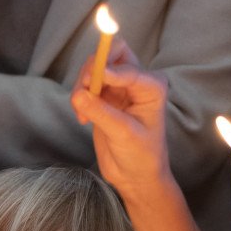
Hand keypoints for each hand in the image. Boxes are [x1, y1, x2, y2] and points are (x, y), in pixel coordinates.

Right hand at [69, 39, 169, 196]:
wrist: (136, 176)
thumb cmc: (141, 156)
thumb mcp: (123, 135)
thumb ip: (101, 112)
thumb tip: (78, 94)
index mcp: (152, 86)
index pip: (128, 67)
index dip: (108, 70)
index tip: (91, 81)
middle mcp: (137, 81)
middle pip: (112, 53)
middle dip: (94, 68)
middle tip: (85, 87)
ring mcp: (119, 87)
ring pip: (94, 68)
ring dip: (83, 85)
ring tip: (83, 113)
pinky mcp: (104, 97)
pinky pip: (86, 85)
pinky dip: (79, 97)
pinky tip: (83, 119)